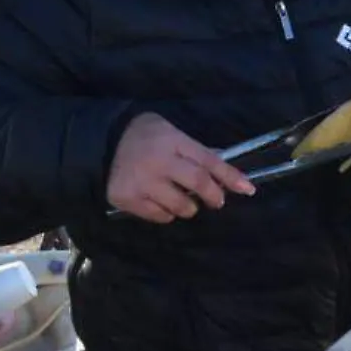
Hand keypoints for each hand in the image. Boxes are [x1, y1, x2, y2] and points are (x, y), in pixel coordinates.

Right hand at [106, 113, 253, 222]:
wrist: (103, 143)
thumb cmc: (145, 136)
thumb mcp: (172, 133)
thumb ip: (196, 151)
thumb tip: (225, 167)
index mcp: (172, 141)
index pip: (209, 161)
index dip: (230, 177)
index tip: (248, 189)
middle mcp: (158, 162)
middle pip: (198, 184)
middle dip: (214, 196)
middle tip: (216, 200)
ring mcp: (142, 182)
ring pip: (181, 207)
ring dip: (189, 207)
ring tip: (180, 197)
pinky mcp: (127, 199)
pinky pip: (160, 216)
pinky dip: (166, 213)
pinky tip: (158, 200)